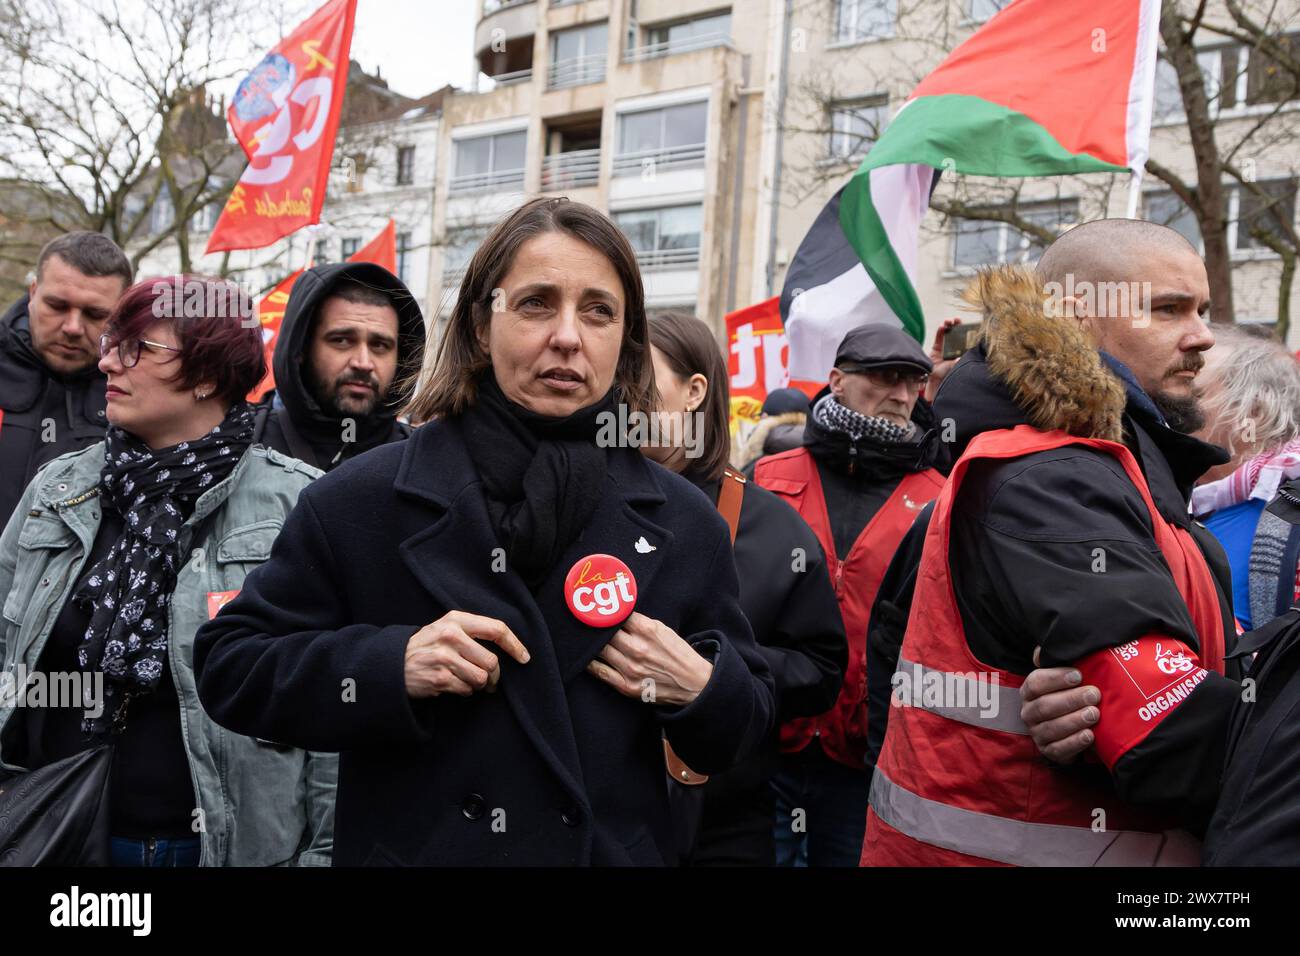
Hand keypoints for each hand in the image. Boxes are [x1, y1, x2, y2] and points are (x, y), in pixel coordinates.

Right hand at [404, 611, 529, 697]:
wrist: (392, 664)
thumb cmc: (427, 646)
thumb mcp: (446, 628)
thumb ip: (472, 632)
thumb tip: (509, 646)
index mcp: (456, 619)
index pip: (496, 629)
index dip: (515, 645)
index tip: (524, 658)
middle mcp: (451, 635)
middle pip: (492, 661)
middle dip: (494, 676)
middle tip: (489, 681)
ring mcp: (444, 657)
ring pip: (481, 678)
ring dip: (479, 685)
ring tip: (467, 681)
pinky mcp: (440, 678)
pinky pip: (467, 690)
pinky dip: (465, 691)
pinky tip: (453, 685)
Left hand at [586, 612, 713, 705]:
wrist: (694, 683)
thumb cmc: (677, 654)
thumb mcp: (663, 630)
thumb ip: (640, 622)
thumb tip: (617, 614)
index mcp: (648, 630)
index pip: (617, 615)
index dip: (606, 611)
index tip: (598, 610)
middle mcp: (638, 648)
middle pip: (605, 632)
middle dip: (596, 627)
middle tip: (588, 623)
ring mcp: (631, 668)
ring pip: (600, 650)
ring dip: (592, 644)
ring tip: (586, 639)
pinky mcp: (627, 686)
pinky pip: (600, 672)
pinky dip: (590, 664)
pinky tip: (587, 658)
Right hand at [925, 318, 962, 401]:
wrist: (935, 380)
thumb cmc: (947, 375)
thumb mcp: (954, 367)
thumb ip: (957, 361)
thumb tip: (961, 358)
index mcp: (961, 350)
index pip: (965, 337)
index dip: (966, 330)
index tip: (968, 324)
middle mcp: (954, 346)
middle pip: (956, 332)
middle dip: (957, 324)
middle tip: (957, 319)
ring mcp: (945, 346)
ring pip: (947, 332)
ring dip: (948, 325)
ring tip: (948, 321)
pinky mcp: (936, 347)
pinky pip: (938, 337)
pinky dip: (940, 331)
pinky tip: (942, 326)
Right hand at [1020, 646, 1100, 763]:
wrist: (1076, 727)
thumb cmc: (1072, 695)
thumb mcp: (1066, 677)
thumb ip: (1057, 661)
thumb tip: (1042, 651)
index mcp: (1030, 691)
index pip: (1035, 682)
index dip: (1055, 678)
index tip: (1079, 675)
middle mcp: (1029, 712)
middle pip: (1044, 706)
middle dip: (1070, 699)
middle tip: (1094, 694)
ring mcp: (1037, 733)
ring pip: (1050, 728)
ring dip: (1074, 720)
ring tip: (1094, 714)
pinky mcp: (1048, 751)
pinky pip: (1058, 749)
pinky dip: (1074, 743)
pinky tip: (1090, 735)